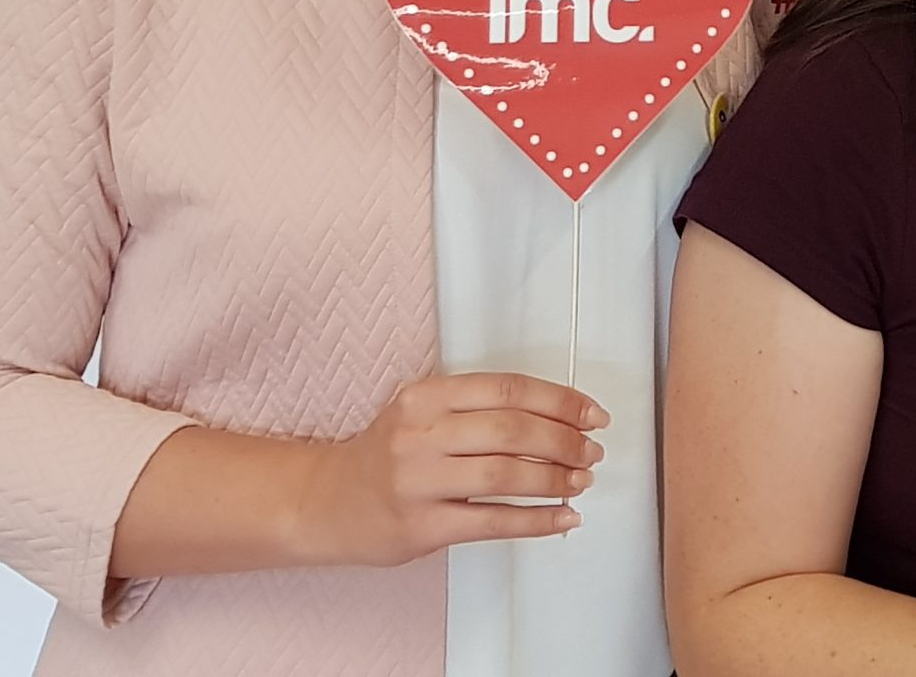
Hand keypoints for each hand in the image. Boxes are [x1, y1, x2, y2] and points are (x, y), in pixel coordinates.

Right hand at [294, 372, 607, 566]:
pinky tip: (561, 518)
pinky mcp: (421, 526)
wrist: (324, 503)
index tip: (590, 413)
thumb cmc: (385, 455)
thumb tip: (555, 414)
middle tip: (590, 450)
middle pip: (513, 429)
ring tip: (580, 481)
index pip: (508, 389)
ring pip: (505, 473)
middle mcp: (420, 434)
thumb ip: (476, 406)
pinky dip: (536, 520)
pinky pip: (491, 522)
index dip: (559, 400)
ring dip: (555, 479)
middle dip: (564, 441)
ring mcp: (418, 481)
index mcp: (425, 396)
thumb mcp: (421, 412)